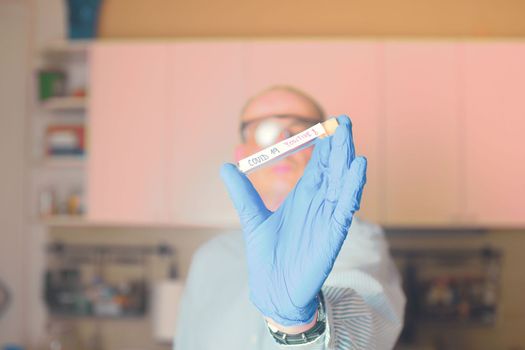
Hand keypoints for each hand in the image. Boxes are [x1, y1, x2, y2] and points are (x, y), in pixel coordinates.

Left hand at [220, 115, 366, 326]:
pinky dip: (353, 186)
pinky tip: (358, 166)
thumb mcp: (252, 217)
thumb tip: (225, 166)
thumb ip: (242, 192)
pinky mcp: (333, 232)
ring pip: (342, 182)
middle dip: (338, 145)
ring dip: (346, 159)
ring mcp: (328, 216)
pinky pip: (346, 205)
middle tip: (343, 120)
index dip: (324, 145)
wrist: (273, 288)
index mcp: (303, 197)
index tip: (329, 123)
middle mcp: (319, 203)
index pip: (318, 165)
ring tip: (349, 137)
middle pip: (332, 168)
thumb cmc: (267, 254)